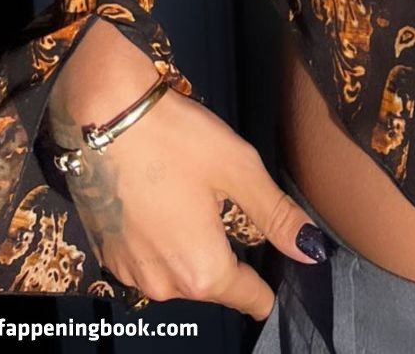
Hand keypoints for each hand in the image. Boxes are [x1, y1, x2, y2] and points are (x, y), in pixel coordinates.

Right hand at [49, 23, 328, 317]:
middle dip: (230, 260)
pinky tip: (165, 206)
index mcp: (202, 270)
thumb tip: (313, 251)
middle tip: (236, 217)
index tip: (279, 272)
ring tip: (199, 207)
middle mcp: (163, 286)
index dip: (269, 286)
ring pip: (179, 274)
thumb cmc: (176, 140)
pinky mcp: (106, 254)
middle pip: (213, 286)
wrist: (101, 116)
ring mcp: (129, 273)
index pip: (249, 298)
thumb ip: (276, 215)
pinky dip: (162, 243)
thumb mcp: (239, 169)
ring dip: (193, 251)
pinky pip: (149, 261)